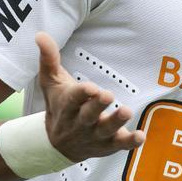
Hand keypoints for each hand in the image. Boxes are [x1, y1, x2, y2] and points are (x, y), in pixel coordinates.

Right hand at [35, 32, 144, 160]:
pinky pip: (119, 146)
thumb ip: (49, 59)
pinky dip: (130, 142)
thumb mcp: (51, 83)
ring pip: (105, 130)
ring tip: (126, 111)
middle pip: (88, 116)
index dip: (81, 94)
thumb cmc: (57, 106)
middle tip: (107, 95)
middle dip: (97, 106)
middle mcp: (79, 123)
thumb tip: (41, 34)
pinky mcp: (107, 145)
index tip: (90, 87)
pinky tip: (141, 136)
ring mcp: (94, 136)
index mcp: (67, 106)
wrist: (56, 145)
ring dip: (116, 122)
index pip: (73, 99)